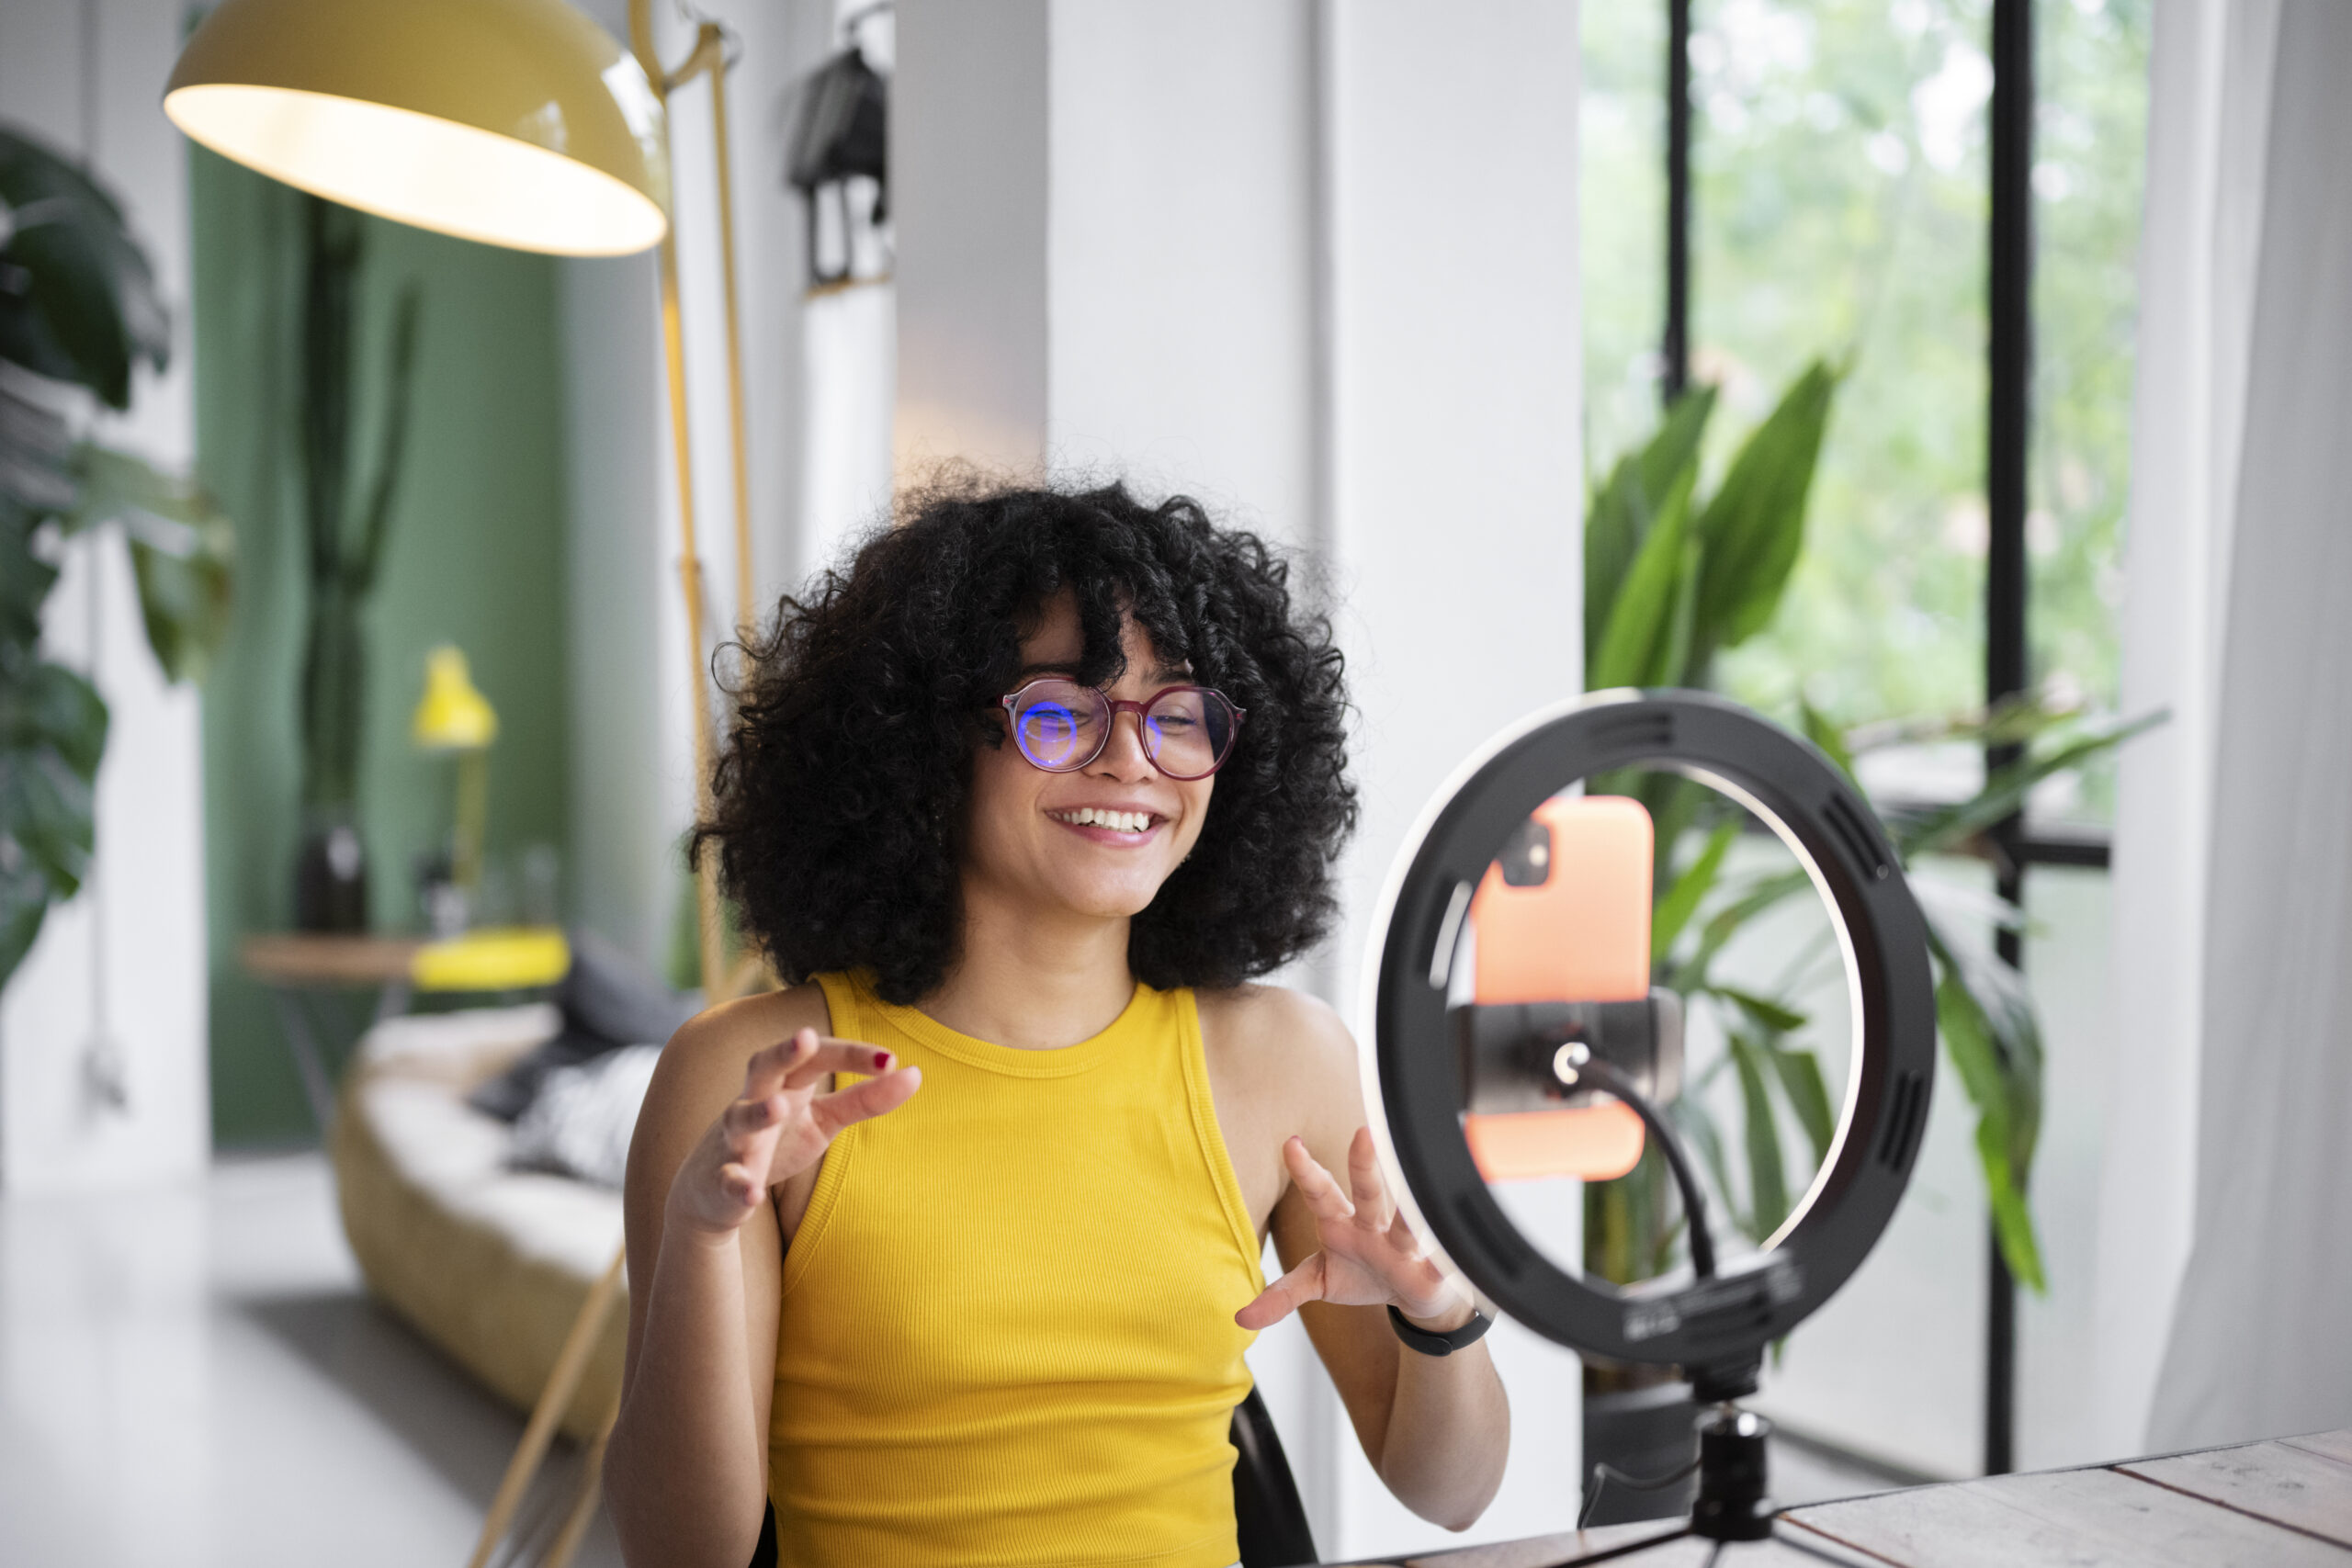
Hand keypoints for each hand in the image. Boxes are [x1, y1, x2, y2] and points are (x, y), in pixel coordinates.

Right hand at [666, 1027, 919, 1241]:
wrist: (714, 1191)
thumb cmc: (777, 1141)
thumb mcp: (823, 1119)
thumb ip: (865, 1098)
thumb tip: (915, 1073)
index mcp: (784, 1082)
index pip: (815, 1057)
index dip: (850, 1055)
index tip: (890, 1060)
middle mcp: (753, 1101)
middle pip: (763, 1067)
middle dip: (783, 1052)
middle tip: (806, 1037)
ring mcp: (733, 1140)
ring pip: (737, 1119)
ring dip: (757, 1114)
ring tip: (778, 1108)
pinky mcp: (722, 1180)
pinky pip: (728, 1180)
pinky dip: (738, 1185)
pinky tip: (752, 1194)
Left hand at [1235, 1127, 1469, 1332]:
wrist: (1411, 1294)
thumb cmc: (1361, 1274)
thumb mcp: (1317, 1281)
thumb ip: (1281, 1294)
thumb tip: (1240, 1318)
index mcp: (1340, 1223)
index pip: (1319, 1191)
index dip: (1304, 1170)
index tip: (1290, 1143)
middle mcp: (1372, 1226)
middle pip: (1367, 1192)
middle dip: (1364, 1165)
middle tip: (1363, 1135)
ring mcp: (1403, 1246)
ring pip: (1407, 1224)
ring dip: (1410, 1211)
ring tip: (1413, 1194)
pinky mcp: (1430, 1271)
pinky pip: (1439, 1263)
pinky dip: (1445, 1259)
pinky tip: (1449, 1251)